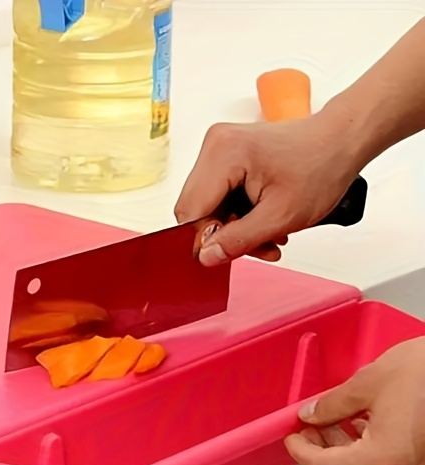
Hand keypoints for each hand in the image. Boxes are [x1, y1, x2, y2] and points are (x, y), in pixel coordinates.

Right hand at [174, 115, 358, 266]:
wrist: (341, 141)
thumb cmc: (321, 166)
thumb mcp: (281, 216)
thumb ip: (237, 241)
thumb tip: (206, 257)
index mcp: (223, 154)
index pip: (190, 211)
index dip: (205, 239)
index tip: (227, 253)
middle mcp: (215, 145)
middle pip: (198, 209)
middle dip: (225, 235)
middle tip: (257, 246)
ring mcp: (220, 149)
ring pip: (209, 207)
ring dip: (235, 228)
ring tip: (268, 236)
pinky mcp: (228, 156)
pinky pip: (220, 196)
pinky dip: (240, 215)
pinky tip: (262, 221)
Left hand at [284, 337, 424, 464]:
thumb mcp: (369, 382)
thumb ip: (332, 404)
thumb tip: (312, 414)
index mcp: (383, 461)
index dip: (300, 451)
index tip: (292, 436)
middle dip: (317, 461)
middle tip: (307, 434)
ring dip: (342, 460)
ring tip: (331, 427)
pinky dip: (367, 459)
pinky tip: (362, 430)